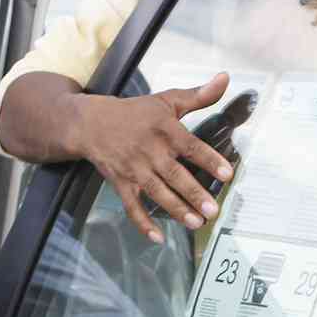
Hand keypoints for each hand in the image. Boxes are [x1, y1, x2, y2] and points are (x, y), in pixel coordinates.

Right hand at [69, 73, 233, 240]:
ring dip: (176, 209)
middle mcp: (150, 151)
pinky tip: (157, 237)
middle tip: (212, 210)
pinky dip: (142, 223)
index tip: (227, 174)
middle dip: (194, 193)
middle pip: (175, 175)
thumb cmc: (133, 112)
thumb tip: (225, 79)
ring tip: (195, 222)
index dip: (209, 160)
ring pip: (157, 193)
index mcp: (164, 130)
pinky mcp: (121, 183)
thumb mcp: (166, 100)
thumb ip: (198, 95)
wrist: (90, 123)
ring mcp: (134, 169)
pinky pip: (132, 206)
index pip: (191, 146)